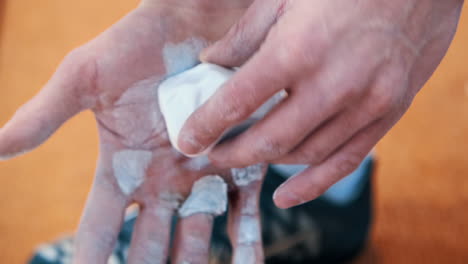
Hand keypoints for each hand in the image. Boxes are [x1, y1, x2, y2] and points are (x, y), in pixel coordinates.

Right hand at [0, 1, 265, 262]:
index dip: (91, 258)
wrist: (194, 17)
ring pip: (197, 234)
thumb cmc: (138, 41)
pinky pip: (242, 209)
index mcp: (122, 163)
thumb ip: (45, 114)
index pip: (100, 224)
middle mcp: (162, 176)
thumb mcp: (84, 76)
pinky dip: (244, 240)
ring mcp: (202, 171)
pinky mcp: (239, 158)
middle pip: (150, 241)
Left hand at [177, 0, 463, 207]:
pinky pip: (345, 162)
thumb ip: (244, 37)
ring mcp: (365, 103)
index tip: (186, 142)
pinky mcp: (387, 114)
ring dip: (267, 162)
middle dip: (231, 154)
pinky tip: (286, 196)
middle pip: (269, 139)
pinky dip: (312, 184)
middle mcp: (333, 83)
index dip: (205, 126)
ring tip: (244, 158)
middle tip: (210, 156)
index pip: (238, 101)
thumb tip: (212, 65)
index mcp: (298, 48)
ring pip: (304, 154)